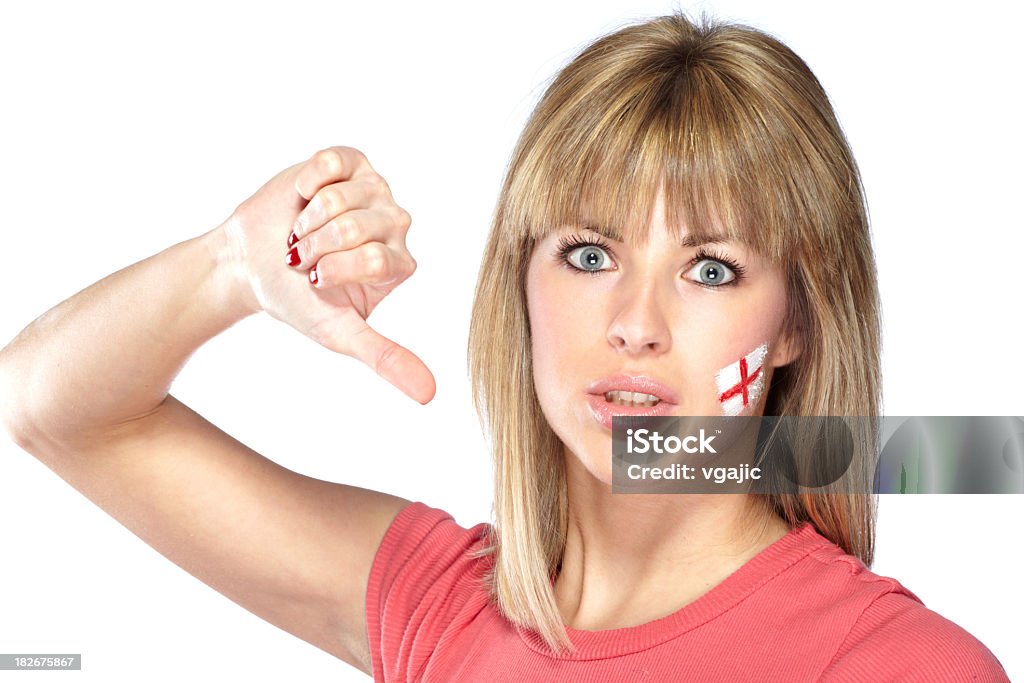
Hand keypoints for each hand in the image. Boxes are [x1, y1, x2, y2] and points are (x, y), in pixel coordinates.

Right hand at [221, 146, 434, 403]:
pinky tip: (302, 197)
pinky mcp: (349, 161)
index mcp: (400, 264)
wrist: (250, 263)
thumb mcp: (339, 334)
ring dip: (305, 219)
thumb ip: (384, 357)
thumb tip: (428, 395)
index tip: (316, 281)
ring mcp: (375, 188)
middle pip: (355, 226)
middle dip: (314, 245)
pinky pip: (328, 164)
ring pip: (340, 197)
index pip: (375, 260)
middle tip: (304, 256)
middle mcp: (396, 224)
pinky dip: (304, 183)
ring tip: (302, 231)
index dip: (331, 270)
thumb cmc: (297, 301)